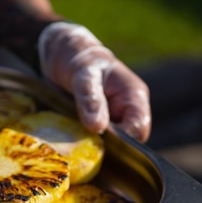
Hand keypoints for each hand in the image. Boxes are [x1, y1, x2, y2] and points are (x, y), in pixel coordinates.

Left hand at [38, 22, 151, 141]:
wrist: (63, 54)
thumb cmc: (79, 59)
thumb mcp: (83, 74)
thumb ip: (91, 98)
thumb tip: (98, 127)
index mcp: (134, 97)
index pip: (138, 130)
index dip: (121, 141)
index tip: (96, 141)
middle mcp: (126, 111)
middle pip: (126, 142)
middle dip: (107, 148)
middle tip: (82, 148)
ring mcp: (111, 120)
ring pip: (110, 144)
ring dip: (93, 147)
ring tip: (74, 146)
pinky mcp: (95, 125)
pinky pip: (94, 141)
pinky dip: (83, 144)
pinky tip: (70, 144)